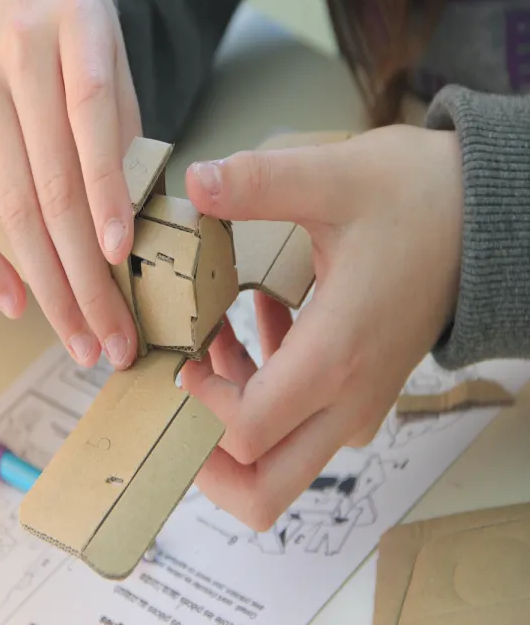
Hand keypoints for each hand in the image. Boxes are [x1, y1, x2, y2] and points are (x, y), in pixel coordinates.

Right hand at [0, 0, 140, 368]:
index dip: (105, 194)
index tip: (121, 260)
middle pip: (50, 185)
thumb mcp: (117, 56)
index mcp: (78, 31)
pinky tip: (12, 303)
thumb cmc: (81, 24)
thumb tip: (136, 222)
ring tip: (78, 339)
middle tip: (112, 339)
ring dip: (46, 283)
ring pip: (11, 205)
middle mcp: (20, 61)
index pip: (90, 121)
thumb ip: (123, 130)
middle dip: (84, 273)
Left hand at [180, 124, 463, 529]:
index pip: (247, 434)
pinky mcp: (360, 384)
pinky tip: (254, 318)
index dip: (197, 406)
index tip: (183, 354)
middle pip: (265, 488)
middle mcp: (347, 398)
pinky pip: (301, 417)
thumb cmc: (419, 199)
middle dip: (208, 460)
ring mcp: (357, 399)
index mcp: (335, 360)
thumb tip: (196, 182)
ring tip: (211, 337)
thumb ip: (259, 182)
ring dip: (232, 412)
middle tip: (178, 395)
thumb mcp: (334, 178)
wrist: (487, 216)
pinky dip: (264, 386)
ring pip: (280, 455)